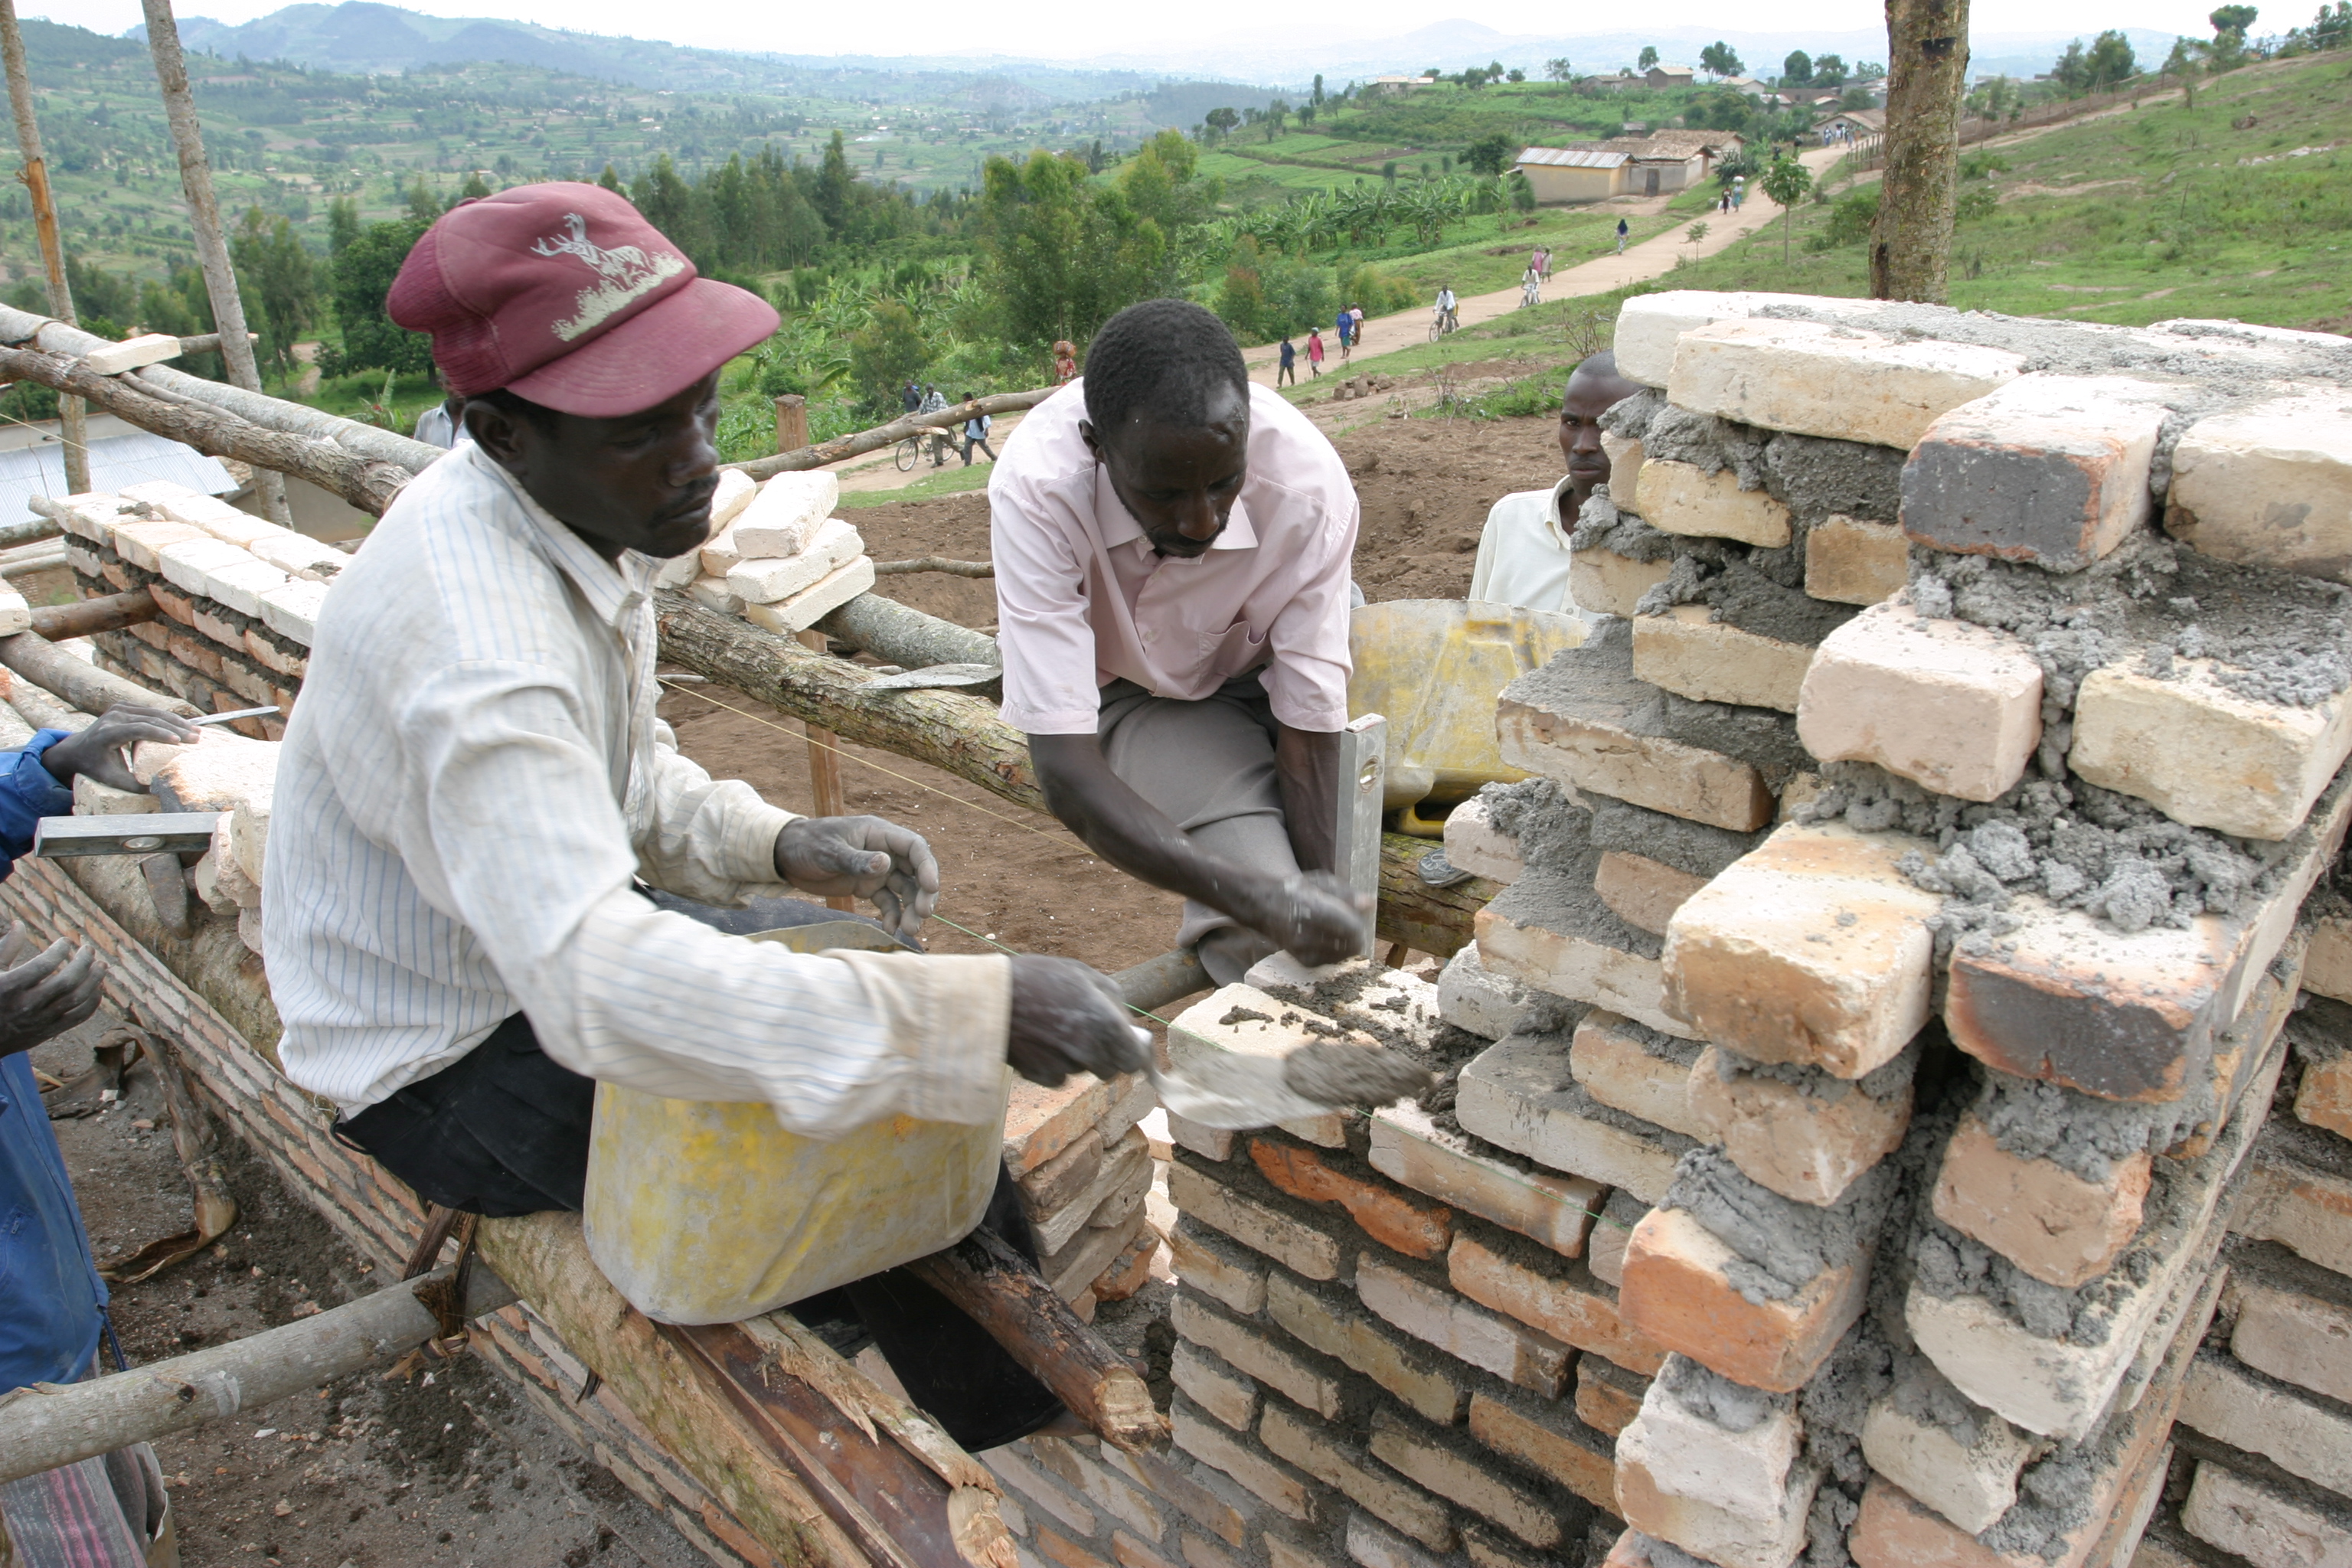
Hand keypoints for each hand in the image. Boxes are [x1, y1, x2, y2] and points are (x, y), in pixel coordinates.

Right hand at [0, 924, 103, 1058]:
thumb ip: (5, 948)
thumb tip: (19, 924)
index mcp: (9, 987)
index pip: (43, 965)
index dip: (59, 950)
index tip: (65, 941)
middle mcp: (26, 1005)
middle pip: (66, 982)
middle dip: (82, 962)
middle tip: (88, 949)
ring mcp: (39, 1021)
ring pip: (76, 999)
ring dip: (94, 980)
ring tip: (100, 964)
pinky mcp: (48, 1032)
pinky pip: (79, 1017)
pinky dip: (93, 1001)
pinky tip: (96, 987)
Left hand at [41, 704, 202, 791]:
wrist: (77, 749)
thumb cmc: (96, 767)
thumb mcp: (112, 779)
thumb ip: (135, 786)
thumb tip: (162, 790)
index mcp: (106, 734)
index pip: (137, 729)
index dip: (159, 734)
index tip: (178, 741)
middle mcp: (112, 717)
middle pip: (149, 719)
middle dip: (176, 728)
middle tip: (196, 738)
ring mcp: (118, 709)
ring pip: (153, 712)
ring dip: (177, 722)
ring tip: (197, 732)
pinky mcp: (124, 706)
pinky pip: (150, 711)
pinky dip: (169, 718)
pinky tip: (184, 725)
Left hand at [773, 815, 938, 941]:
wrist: (784, 855)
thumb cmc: (807, 844)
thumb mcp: (829, 851)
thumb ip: (856, 860)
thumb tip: (886, 864)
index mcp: (879, 834)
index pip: (914, 847)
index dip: (927, 866)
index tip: (932, 887)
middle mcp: (884, 852)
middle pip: (916, 872)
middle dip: (923, 894)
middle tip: (922, 915)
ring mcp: (877, 870)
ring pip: (905, 890)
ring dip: (910, 910)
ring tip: (909, 931)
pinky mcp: (867, 887)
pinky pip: (887, 903)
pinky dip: (891, 917)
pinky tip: (889, 931)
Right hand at [1005, 954, 1148, 1086]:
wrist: (989, 997)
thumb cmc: (1037, 978)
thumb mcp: (1082, 974)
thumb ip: (1113, 1000)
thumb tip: (1129, 1024)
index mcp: (1105, 1025)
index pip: (1135, 1061)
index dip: (1133, 1053)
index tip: (1127, 1043)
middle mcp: (1088, 1051)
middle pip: (1111, 1070)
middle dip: (1106, 1055)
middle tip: (1087, 1031)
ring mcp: (1064, 1067)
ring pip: (1083, 1071)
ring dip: (1078, 1058)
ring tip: (1055, 1029)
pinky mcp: (1040, 1077)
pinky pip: (1058, 1077)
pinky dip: (1054, 1065)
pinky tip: (1040, 1041)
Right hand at [1249, 871, 1372, 967]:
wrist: (1267, 907)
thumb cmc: (1299, 891)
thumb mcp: (1322, 883)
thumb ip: (1347, 893)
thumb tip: (1370, 903)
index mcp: (1313, 912)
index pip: (1352, 929)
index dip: (1358, 922)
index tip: (1354, 913)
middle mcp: (1307, 935)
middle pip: (1352, 945)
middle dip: (1355, 933)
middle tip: (1344, 920)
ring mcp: (1304, 952)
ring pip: (1345, 954)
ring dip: (1346, 943)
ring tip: (1332, 927)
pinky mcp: (1305, 962)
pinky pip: (1334, 960)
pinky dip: (1336, 950)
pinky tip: (1325, 937)